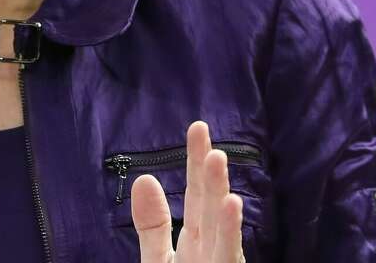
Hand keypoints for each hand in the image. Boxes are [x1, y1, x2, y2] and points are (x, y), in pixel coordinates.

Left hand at [131, 121, 244, 262]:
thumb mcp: (158, 258)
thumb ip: (152, 224)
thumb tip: (144, 178)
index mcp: (196, 237)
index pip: (196, 193)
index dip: (195, 161)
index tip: (197, 127)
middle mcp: (212, 244)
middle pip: (209, 202)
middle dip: (206, 168)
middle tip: (202, 129)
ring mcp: (220, 260)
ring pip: (221, 223)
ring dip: (218, 189)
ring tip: (216, 157)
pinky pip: (227, 252)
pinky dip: (230, 230)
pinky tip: (232, 204)